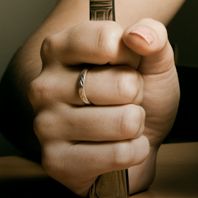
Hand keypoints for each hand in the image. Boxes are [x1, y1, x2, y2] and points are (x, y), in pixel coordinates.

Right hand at [27, 19, 178, 196]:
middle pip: (123, 85)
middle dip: (138, 94)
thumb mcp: (152, 57)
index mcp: (59, 49)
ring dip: (136, 124)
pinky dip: (134, 151)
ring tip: (122, 123)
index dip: (132, 55)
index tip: (127, 63)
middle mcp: (44, 86)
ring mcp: (46, 126)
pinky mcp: (56, 162)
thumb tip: (139, 36)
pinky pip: (120, 154)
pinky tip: (120, 146)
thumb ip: (153, 35)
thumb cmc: (138, 94)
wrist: (138, 139)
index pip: (107, 40)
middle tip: (126, 99)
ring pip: (124, 122)